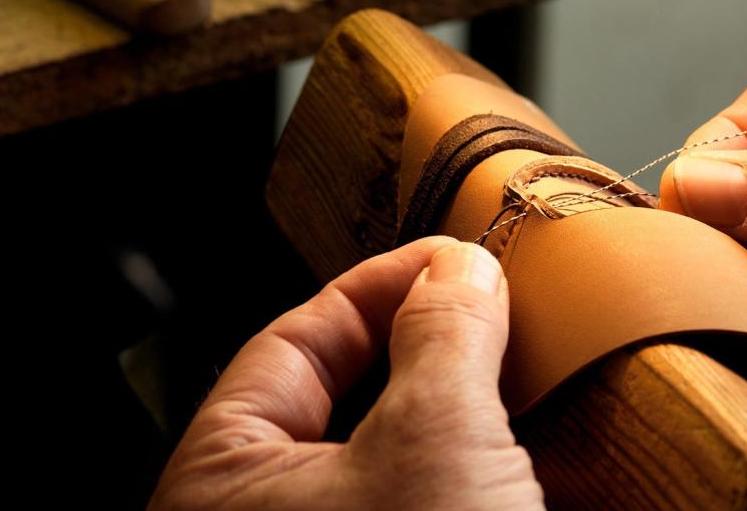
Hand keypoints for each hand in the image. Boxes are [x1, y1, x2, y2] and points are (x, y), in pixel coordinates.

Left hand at [149, 237, 543, 509]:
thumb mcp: (432, 441)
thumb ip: (441, 335)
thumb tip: (458, 270)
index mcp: (221, 483)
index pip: (294, 342)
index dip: (379, 288)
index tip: (451, 260)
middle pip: (343, 398)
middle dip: (423, 350)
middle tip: (489, 313)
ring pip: (388, 459)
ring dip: (454, 420)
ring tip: (516, 380)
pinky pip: (422, 505)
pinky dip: (466, 478)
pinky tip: (526, 459)